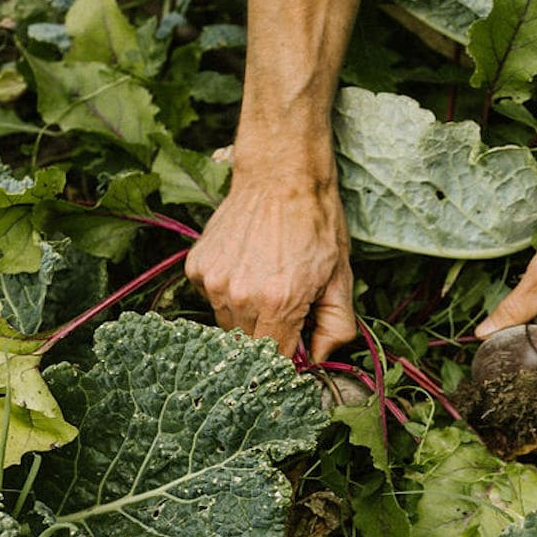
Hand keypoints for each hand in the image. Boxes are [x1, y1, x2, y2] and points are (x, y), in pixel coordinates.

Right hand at [185, 177, 354, 360]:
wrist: (281, 176)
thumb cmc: (316, 225)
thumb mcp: (341, 278)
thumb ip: (336, 328)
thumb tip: (317, 360)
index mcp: (279, 303)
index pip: (274, 359)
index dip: (288, 356)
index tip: (297, 342)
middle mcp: (240, 296)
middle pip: (249, 345)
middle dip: (269, 334)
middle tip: (286, 304)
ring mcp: (213, 281)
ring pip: (227, 323)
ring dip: (246, 315)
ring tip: (265, 280)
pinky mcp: (196, 267)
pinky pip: (211, 298)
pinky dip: (228, 292)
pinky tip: (246, 267)